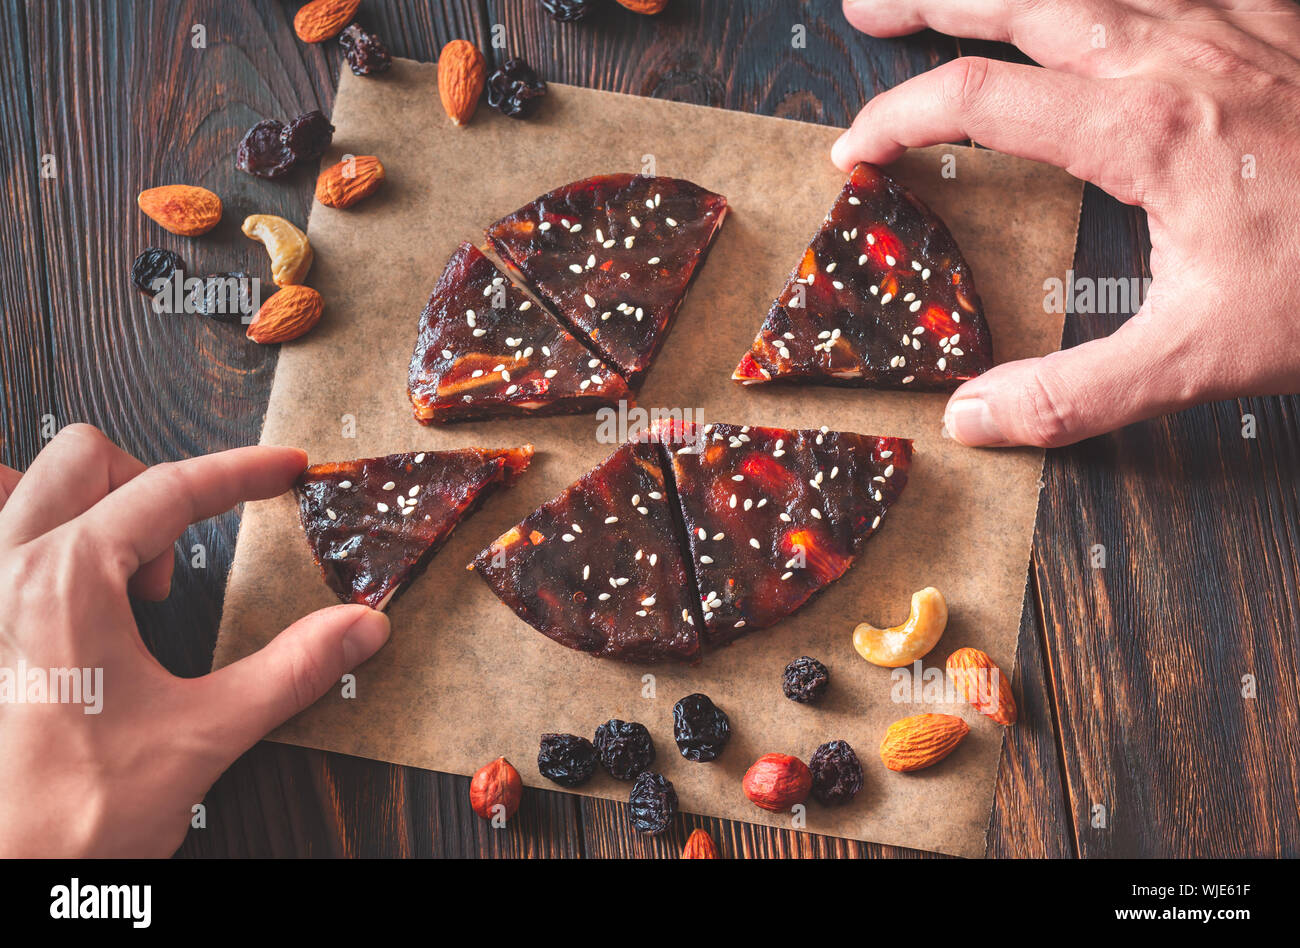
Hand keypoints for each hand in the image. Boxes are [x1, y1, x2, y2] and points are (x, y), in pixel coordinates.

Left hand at [0, 425, 389, 856]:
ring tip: (109, 572)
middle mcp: (4, 571)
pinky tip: (57, 595)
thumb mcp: (203, 736)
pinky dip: (27, 538)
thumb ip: (291, 671)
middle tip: (173, 571)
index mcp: (67, 582)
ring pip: (19, 484)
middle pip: (86, 460)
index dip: (241, 473)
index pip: (171, 489)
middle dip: (150, 492)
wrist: (2, 874)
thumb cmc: (68, 815)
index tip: (284, 469)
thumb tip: (359, 628)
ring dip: (74, 506)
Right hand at [834, 0, 1299, 446]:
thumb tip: (971, 418)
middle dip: (929, 1)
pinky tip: (1108, 1)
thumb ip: (1074, 392)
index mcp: (1142, 129)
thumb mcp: (1201, 355)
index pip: (978, 101)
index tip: (856, 154)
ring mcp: (1231, 23)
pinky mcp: (1275, 21)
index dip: (899, 119)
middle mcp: (1175, 54)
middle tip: (868, 13)